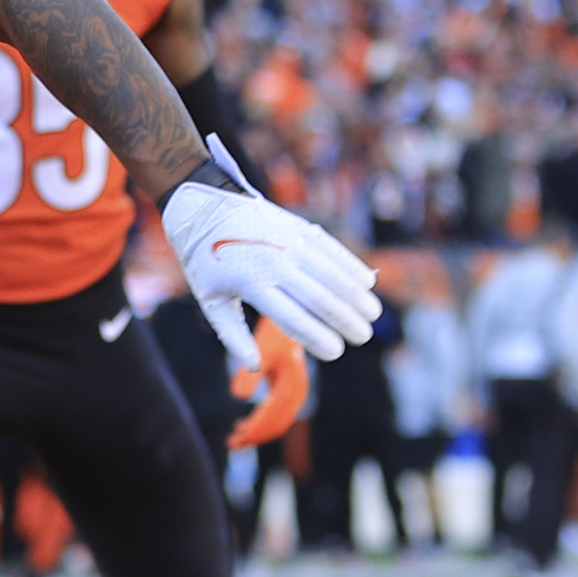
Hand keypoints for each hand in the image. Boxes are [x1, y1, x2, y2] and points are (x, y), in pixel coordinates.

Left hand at [160, 138, 379, 366]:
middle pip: (319, 297)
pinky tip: (367, 282)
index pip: (294, 317)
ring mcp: (289, 242)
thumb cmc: (207, 264)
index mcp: (251, 284)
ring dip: (356, 295)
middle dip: (346, 320)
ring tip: (372, 315)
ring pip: (332, 272)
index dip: (318, 337)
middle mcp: (275, 262)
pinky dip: (351, 265)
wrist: (204, 209)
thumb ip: (233, 336)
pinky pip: (332, 248)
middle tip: (362, 337)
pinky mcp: (298, 227)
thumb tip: (254, 367)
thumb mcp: (211, 302)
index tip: (336, 352)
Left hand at [227, 319, 307, 448]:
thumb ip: (249, 372)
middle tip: (231, 444)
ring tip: (234, 439)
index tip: (234, 440)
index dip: (254, 430)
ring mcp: (295, 393)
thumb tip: (237, 396)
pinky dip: (261, 424)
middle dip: (255, 436)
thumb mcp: (259, 350)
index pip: (273, 417)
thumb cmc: (271, 334)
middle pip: (278, 424)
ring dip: (258, 433)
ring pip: (278, 422)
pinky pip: (277, 415)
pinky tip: (243, 426)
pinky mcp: (288, 391)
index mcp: (292, 384)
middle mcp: (297, 392)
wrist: (286, 322)